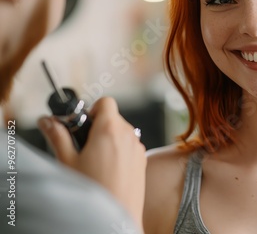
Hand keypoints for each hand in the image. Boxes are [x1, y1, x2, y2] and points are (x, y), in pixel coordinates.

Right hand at [38, 97, 145, 227]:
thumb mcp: (68, 161)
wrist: (116, 218)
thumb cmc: (93, 191)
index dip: (92, 109)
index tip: (82, 125)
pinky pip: (130, 147)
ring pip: (123, 133)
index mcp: (110, 129)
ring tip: (94, 162)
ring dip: (109, 140)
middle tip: (83, 146)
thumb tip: (48, 121)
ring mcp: (138, 148)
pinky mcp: (143, 162)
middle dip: (98, 127)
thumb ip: (58, 136)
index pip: (106, 102)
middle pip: (114, 118)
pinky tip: (107, 171)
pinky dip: (119, 152)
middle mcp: (129, 135)